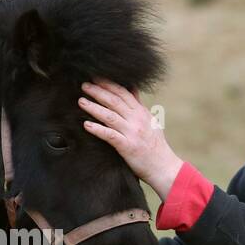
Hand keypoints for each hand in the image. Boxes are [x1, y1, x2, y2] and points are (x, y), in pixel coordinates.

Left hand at [78, 79, 183, 200]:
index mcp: (141, 112)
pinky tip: (86, 125)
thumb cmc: (155, 145)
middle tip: (84, 85)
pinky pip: (110, 136)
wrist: (164, 167)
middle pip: (115, 101)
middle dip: (98, 91)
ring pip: (110, 116)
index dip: (108, 84)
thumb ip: (139, 106)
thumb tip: (132, 89)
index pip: (123, 93)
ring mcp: (132, 133)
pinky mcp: (128, 147)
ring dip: (94, 107)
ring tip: (81, 101)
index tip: (95, 78)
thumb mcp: (150, 121)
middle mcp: (137, 120)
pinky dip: (98, 129)